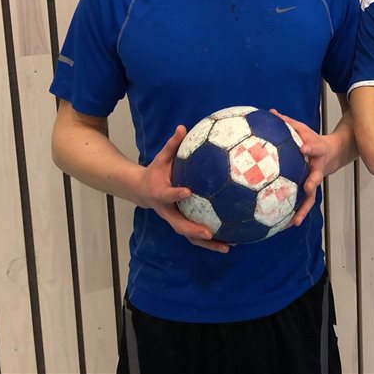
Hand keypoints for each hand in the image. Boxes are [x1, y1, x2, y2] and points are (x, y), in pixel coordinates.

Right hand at [137, 125, 229, 252]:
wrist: (142, 191)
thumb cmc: (156, 172)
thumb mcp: (161, 158)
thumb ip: (172, 145)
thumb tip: (182, 127)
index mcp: (160, 193)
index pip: (168, 194)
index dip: (176, 193)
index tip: (188, 191)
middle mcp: (167, 211)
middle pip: (179, 225)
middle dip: (194, 230)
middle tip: (209, 232)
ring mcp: (175, 220)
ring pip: (189, 236)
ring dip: (207, 243)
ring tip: (227, 247)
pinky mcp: (183, 224)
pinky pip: (196, 235)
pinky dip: (211, 241)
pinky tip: (231, 243)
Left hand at [271, 110, 340, 227]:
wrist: (334, 152)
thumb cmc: (313, 140)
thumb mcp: (303, 129)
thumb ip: (288, 122)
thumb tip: (270, 112)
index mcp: (317, 151)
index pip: (314, 147)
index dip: (310, 148)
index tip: (303, 148)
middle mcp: (318, 167)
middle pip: (317, 176)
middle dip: (313, 182)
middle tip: (308, 187)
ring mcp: (316, 180)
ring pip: (312, 196)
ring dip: (304, 209)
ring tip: (295, 222)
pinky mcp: (311, 190)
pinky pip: (304, 203)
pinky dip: (296, 214)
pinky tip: (284, 225)